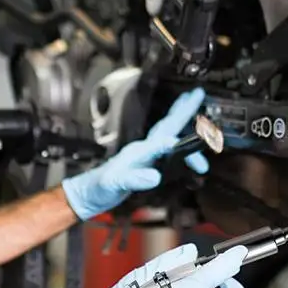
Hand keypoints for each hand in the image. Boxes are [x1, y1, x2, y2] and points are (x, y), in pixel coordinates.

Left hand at [62, 88, 208, 220]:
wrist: (90, 194)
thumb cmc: (99, 188)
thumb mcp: (114, 184)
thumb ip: (133, 179)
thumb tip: (154, 176)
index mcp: (138, 151)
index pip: (163, 142)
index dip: (180, 146)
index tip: (197, 155)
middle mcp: (143, 148)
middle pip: (168, 125)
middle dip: (183, 109)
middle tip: (197, 93)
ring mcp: (146, 154)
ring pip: (168, 132)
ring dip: (182, 120)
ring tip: (195, 109)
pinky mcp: (147, 162)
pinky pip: (168, 146)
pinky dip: (179, 139)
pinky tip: (183, 139)